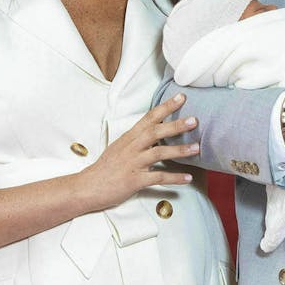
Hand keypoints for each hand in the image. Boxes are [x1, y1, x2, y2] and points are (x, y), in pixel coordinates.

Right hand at [79, 93, 199, 210]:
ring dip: (179, 150)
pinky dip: (174, 178)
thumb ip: (137, 139)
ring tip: (196, 148)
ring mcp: (133, 164)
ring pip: (158, 153)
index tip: (181, 97)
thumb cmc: (106, 167)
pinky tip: (188, 178)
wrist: (88, 187)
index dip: (165, 107)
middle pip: (155, 132)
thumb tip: (155, 131)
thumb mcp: (120, 147)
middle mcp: (131, 148)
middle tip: (194, 120)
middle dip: (175, 125)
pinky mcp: (134, 180)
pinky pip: (157, 178)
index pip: (149, 118)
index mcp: (129, 137)